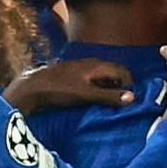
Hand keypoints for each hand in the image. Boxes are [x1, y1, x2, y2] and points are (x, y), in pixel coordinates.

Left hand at [5, 58, 135, 113]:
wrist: (33, 88)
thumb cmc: (60, 90)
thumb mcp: (86, 95)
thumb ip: (109, 96)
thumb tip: (133, 97)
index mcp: (97, 65)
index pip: (123, 71)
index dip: (130, 85)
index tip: (131, 101)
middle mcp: (91, 63)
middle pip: (114, 73)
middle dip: (121, 87)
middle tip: (122, 104)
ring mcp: (81, 68)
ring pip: (103, 76)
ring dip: (109, 88)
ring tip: (109, 104)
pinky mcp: (73, 75)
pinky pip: (93, 80)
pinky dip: (98, 89)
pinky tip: (93, 100)